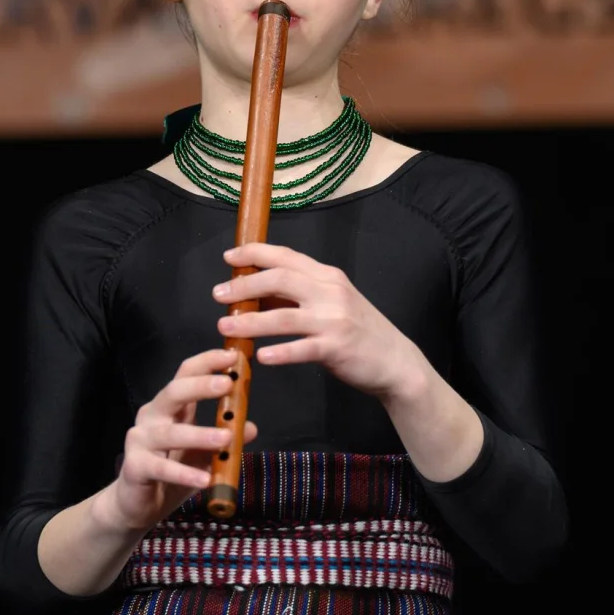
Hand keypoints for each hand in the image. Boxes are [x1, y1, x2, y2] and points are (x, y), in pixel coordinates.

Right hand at [98, 348, 257, 532]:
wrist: (136, 504)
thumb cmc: (171, 470)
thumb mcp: (203, 453)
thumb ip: (223, 437)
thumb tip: (250, 427)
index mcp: (170, 406)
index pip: (185, 374)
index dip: (207, 362)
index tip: (232, 356)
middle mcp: (152, 417)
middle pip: (173, 393)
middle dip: (200, 386)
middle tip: (227, 384)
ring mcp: (140, 440)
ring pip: (170, 434)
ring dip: (199, 435)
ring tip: (225, 438)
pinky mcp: (135, 466)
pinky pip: (162, 468)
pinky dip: (185, 473)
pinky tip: (205, 479)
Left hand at [212, 243, 425, 400]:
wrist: (395, 361)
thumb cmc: (358, 331)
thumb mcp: (332, 303)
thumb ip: (299, 295)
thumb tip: (255, 291)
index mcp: (327, 276)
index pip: (285, 256)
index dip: (254, 253)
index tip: (229, 257)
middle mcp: (330, 292)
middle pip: (279, 279)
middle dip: (243, 285)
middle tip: (218, 295)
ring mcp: (334, 319)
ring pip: (283, 316)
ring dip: (249, 321)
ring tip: (224, 327)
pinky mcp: (336, 347)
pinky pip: (301, 348)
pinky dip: (279, 352)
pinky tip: (260, 357)